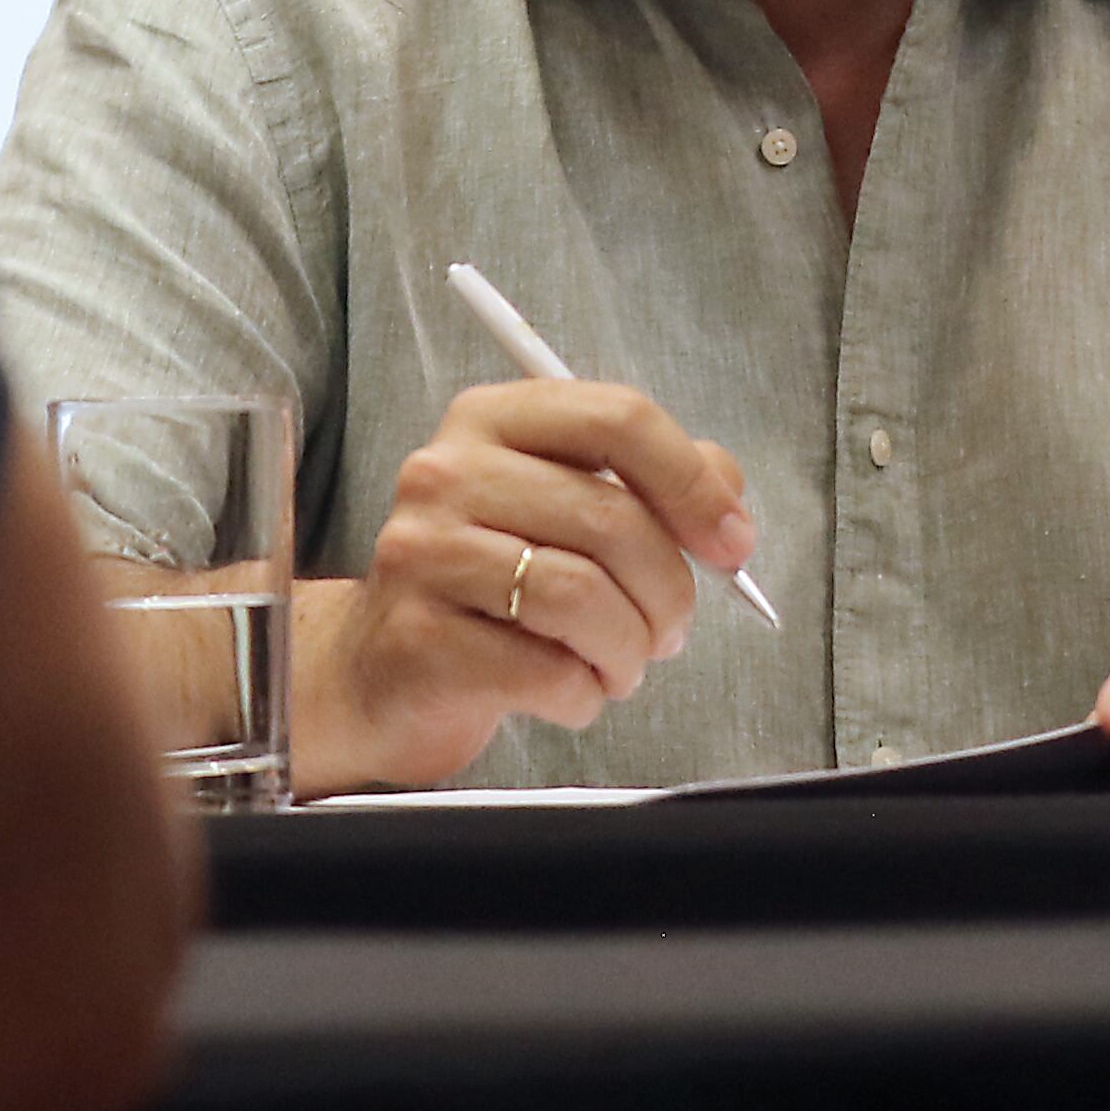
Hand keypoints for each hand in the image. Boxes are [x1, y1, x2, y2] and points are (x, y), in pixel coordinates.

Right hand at [302, 380, 753, 793]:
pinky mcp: (417, 636)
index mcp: (494, 419)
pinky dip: (583, 693)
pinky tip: (571, 690)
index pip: (617, 418)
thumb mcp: (564, 513)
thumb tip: (726, 497)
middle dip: (668, 591)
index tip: (731, 542)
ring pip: (582, 596)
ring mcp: (424, 552)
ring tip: (619, 666)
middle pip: (611, 517)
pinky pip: (545, 670)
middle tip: (670, 629)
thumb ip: (650, 487)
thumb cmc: (487, 587)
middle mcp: (448, 470)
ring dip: (628, 649)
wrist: (378, 670)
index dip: (692, 483)